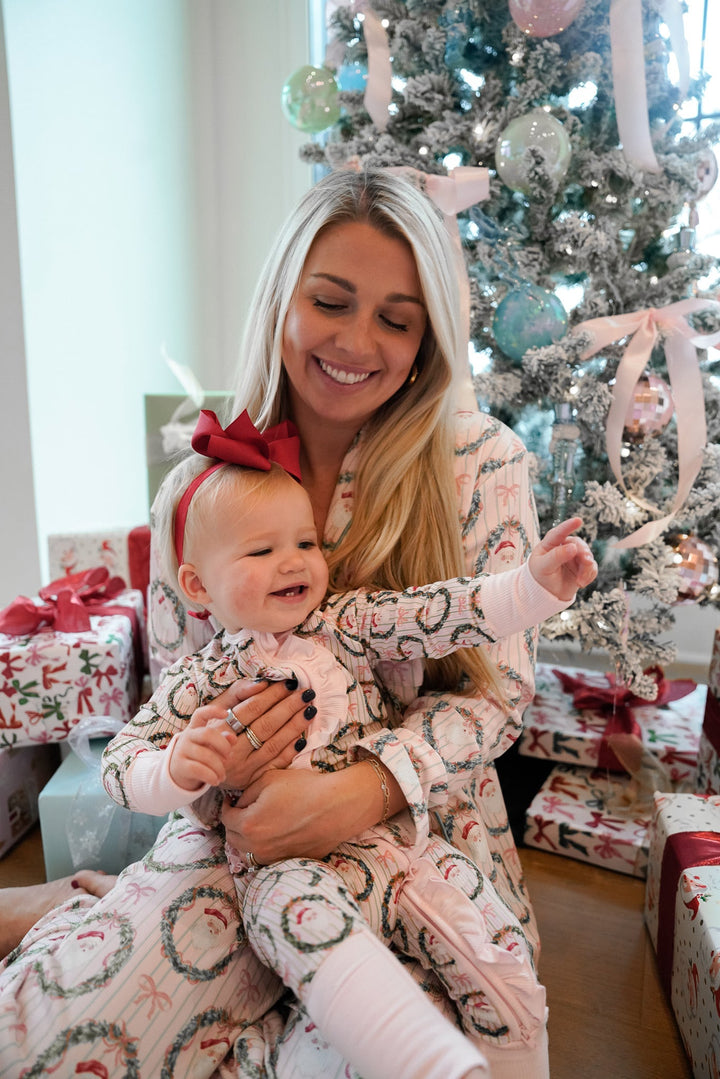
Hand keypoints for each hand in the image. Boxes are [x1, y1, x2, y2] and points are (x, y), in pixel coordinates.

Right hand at [169, 708, 233, 789]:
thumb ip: (222, 741)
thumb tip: (233, 738)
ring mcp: (182, 750)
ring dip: (219, 768)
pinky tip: (215, 781)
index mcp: (195, 728)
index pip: (201, 714)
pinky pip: (198, 769)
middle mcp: (187, 736)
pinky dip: (211, 776)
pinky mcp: (180, 766)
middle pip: (207, 734)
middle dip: (223, 746)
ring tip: (222, 776)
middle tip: (229, 756)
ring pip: (205, 755)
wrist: (176, 775)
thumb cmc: (199, 757)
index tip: (225, 714)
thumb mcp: (210, 747)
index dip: (212, 711)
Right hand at [209, 678, 315, 789]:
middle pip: (265, 726)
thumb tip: (262, 684)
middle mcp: (231, 751)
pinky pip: (275, 765)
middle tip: (306, 694)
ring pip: (273, 745)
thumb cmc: (210, 731)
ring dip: (294, 727)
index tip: (289, 683)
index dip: (271, 695)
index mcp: (219, 730)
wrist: (197, 767)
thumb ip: (237, 693)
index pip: (251, 709)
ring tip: (309, 710)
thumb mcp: (216, 709)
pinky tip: (302, 737)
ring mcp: (242, 769)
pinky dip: (290, 750)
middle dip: (288, 708)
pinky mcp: (251, 781)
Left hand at [221, 760, 403, 863]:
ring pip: (249, 852)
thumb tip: (239, 804)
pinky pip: (269, 857)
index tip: (231, 801)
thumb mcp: (268, 779)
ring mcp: (275, 858)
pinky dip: (266, 848)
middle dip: (234, 824)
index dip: (226, 807)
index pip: (226, 819)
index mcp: (248, 825)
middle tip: (242, 811)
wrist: (338, 805)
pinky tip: (276, 833)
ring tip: (257, 824)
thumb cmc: (304, 788)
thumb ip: (246, 793)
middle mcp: (257, 847)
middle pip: (233, 839)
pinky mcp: (291, 861)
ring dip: (247, 839)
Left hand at [529, 516, 596, 601]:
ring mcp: (575, 556)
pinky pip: (592, 568)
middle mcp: (564, 547)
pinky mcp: (583, 567)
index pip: (559, 532)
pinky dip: (589, 575)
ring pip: (588, 556)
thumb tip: (573, 546)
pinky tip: (581, 583)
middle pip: (578, 544)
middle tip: (586, 561)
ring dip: (587, 568)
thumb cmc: (540, 576)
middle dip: (583, 553)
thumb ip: (556, 556)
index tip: (578, 520)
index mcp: (550, 543)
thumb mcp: (544, 566)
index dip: (569, 526)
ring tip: (580, 581)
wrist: (546, 593)